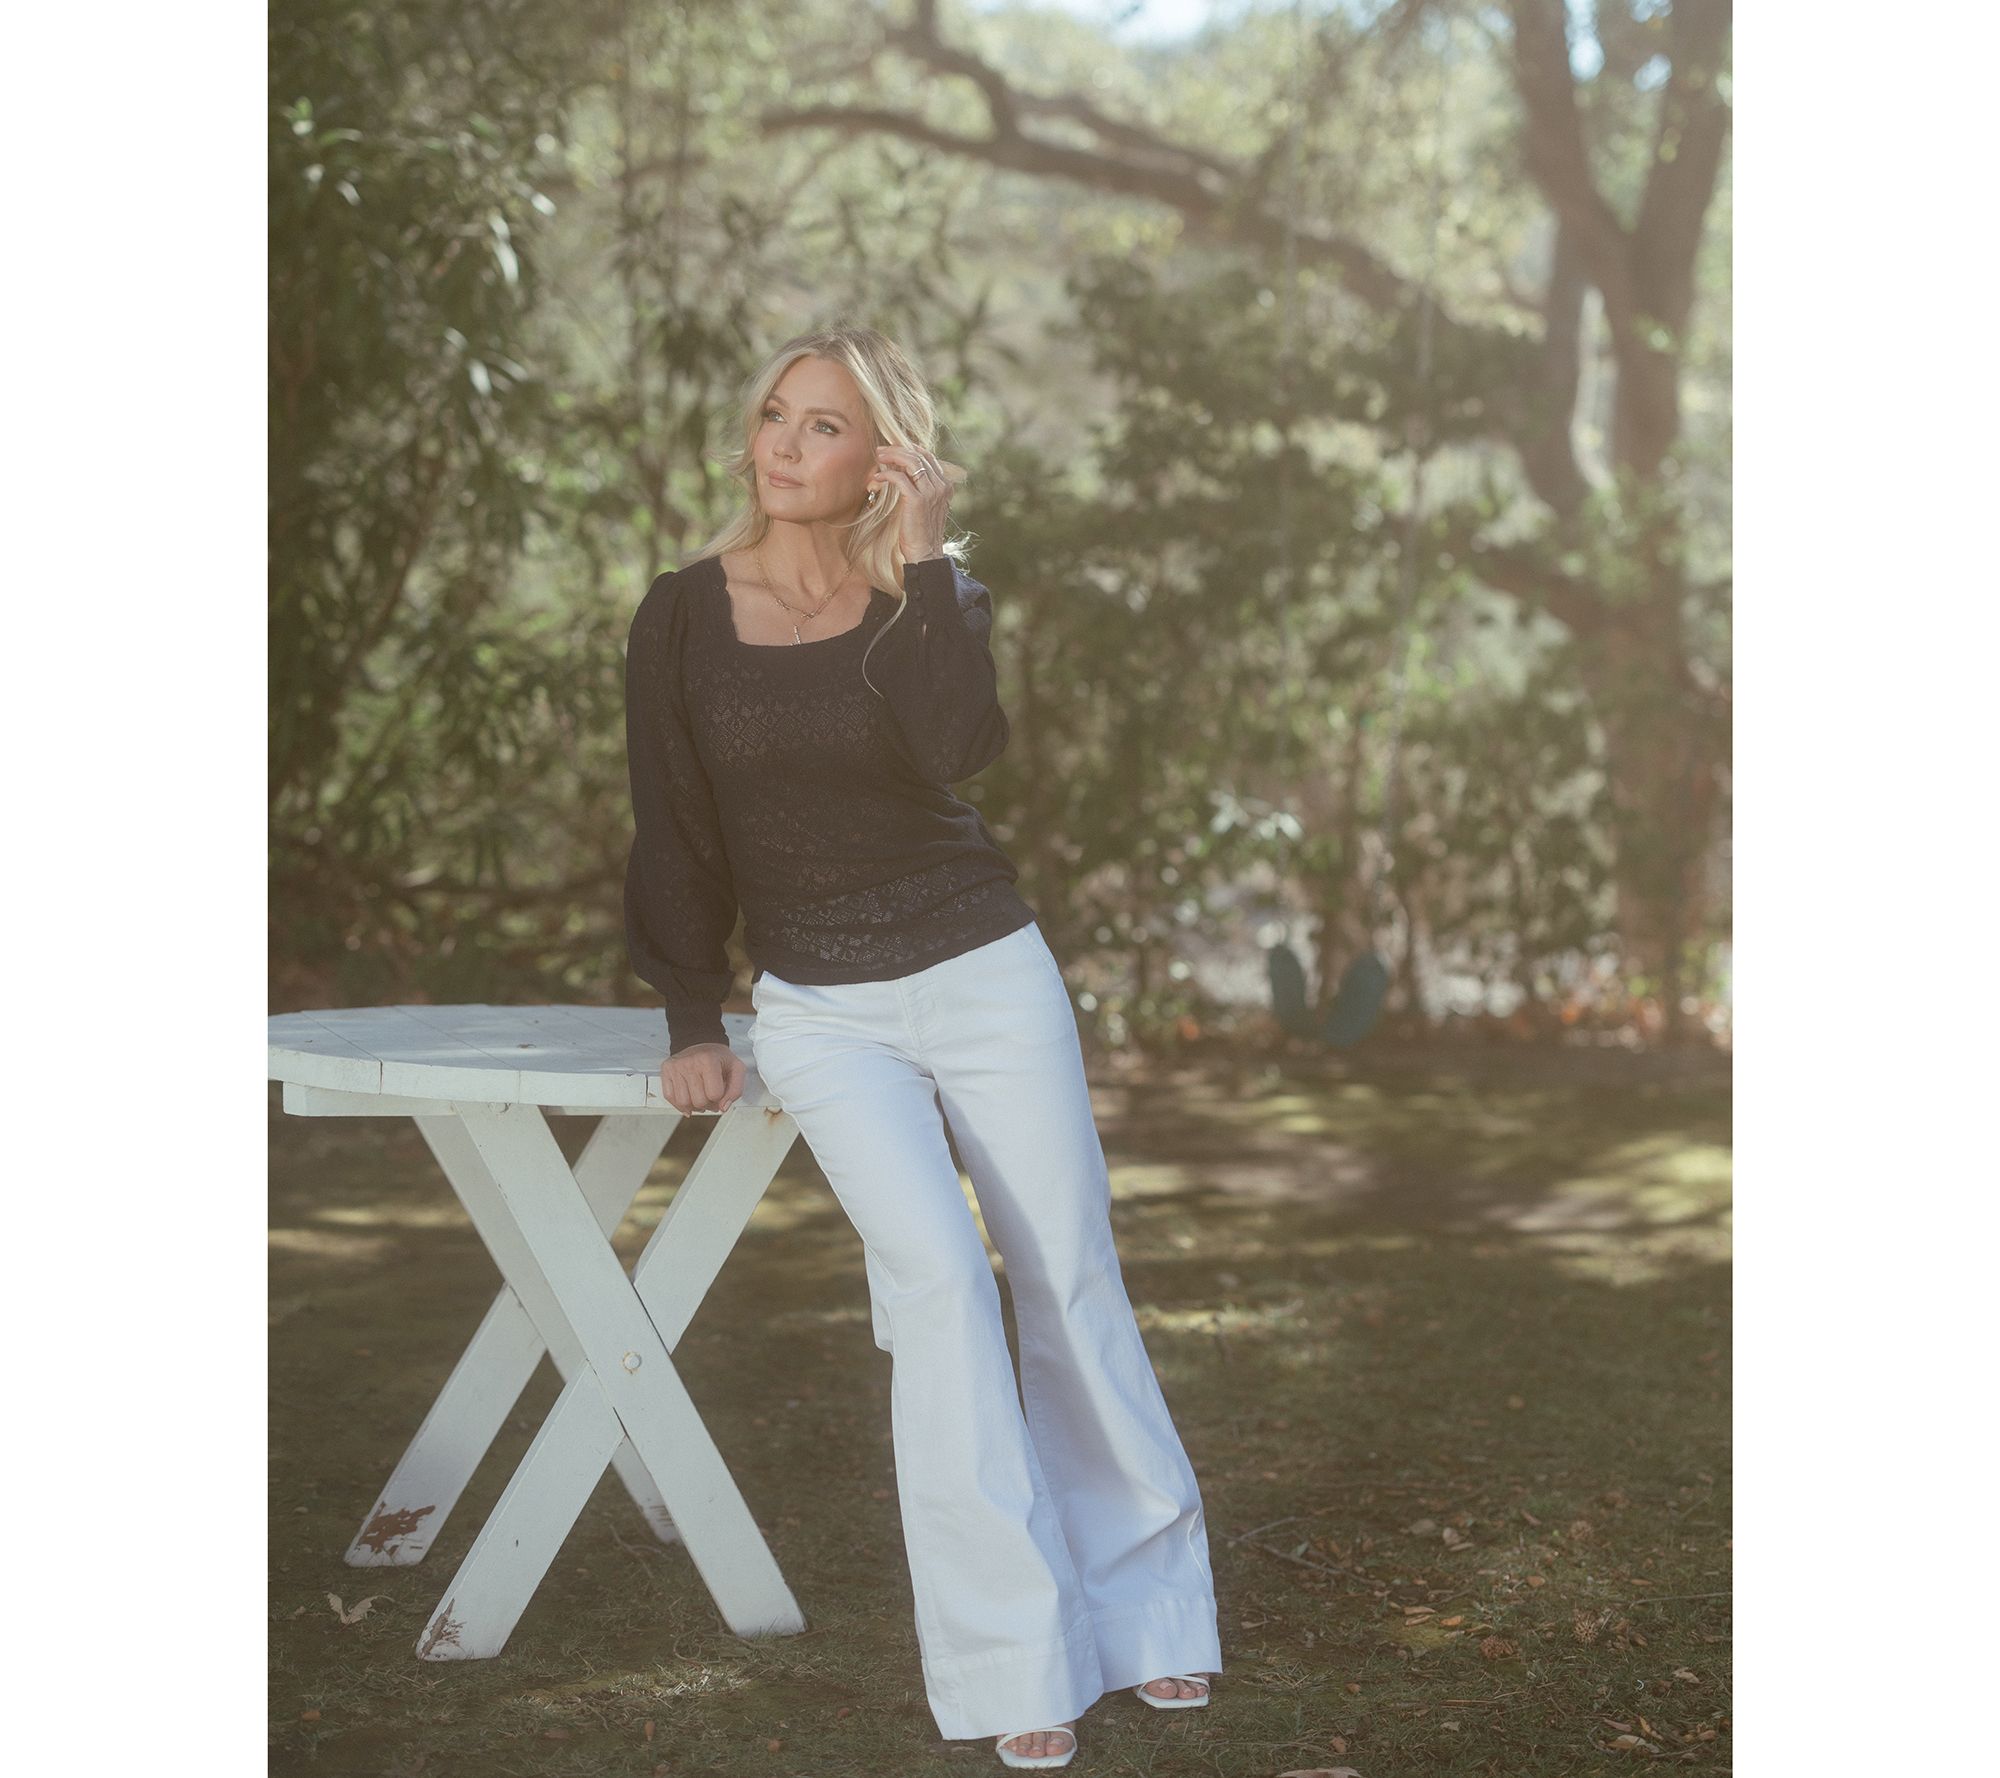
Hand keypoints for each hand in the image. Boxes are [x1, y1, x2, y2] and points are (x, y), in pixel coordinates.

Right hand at [658, 1042, 745, 1113]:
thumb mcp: (736, 1069)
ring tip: (700, 1099)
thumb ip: (736, 1090)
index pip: (714, 1094)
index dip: (720, 1099)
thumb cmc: (717, 1057)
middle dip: (708, 1105)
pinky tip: (688, 1100)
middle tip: (711, 1098)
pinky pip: (669, 1097)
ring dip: (694, 1107)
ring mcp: (676, 1067)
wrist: (701, 1042)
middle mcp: (690, 1063)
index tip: (720, 1093)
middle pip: (699, 1101)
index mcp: (708, 1060)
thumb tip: (724, 1107)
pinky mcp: (666, 1071)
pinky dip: (679, 1104)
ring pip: (683, 1103)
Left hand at [867, 443, 953, 562]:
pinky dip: (886, 475)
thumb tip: (903, 471)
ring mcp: (931, 492)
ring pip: (910, 462)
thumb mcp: (926, 505)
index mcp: (946, 485)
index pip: (928, 457)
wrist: (925, 553)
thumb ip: (921, 487)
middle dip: (897, 449)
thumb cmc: (921, 531)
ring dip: (891, 457)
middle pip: (919, 456)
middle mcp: (941, 486)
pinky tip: (878, 478)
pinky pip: (899, 478)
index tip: (893, 448)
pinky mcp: (917, 500)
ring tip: (879, 458)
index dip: (909, 449)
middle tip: (881, 450)